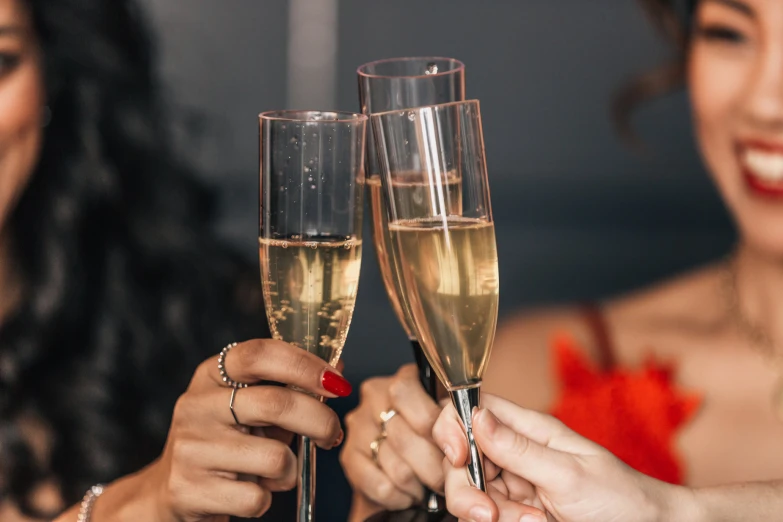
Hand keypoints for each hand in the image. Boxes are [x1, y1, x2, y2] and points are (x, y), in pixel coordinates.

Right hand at [139, 339, 348, 521]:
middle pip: (276, 404)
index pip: (259, 354)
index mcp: (211, 375)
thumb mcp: (252, 407)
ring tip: (276, 472)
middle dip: (320, 420)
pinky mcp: (190, 491)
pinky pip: (257, 498)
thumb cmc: (228, 441)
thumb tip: (338, 368)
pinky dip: (267, 499)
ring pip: (274, 457)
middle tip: (333, 434)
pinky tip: (252, 491)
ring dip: (290, 470)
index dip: (305, 365)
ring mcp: (190, 448)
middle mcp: (196, 406)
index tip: (337, 383)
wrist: (175, 491)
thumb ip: (291, 388)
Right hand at [341, 364, 444, 515]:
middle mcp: (375, 396)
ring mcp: (358, 426)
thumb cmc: (429, 435)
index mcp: (403, 380)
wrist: (399, 462)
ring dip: (418, 485)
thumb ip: (454, 417)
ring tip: (428, 488)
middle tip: (449, 482)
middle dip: (434, 468)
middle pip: (406, 438)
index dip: (437, 428)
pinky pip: (380, 485)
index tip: (458, 453)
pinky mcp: (349, 456)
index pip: (412, 396)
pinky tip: (409, 494)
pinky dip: (400, 496)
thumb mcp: (445, 416)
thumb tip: (476, 424)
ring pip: (396, 467)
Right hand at [433, 394, 683, 521]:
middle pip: (461, 458)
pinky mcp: (514, 514)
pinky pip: (484, 517)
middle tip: (488, 512)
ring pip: (469, 493)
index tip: (458, 454)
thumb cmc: (623, 499)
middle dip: (466, 487)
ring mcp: (514, 487)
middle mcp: (515, 454)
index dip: (453, 427)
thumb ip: (518, 447)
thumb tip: (476, 416)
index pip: (473, 410)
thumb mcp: (568, 473)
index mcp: (529, 430)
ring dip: (489, 514)